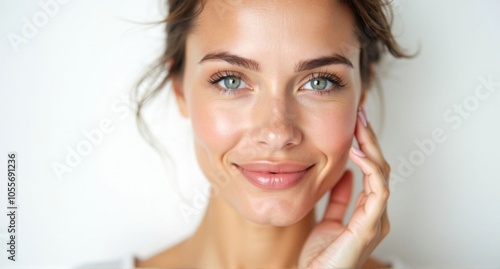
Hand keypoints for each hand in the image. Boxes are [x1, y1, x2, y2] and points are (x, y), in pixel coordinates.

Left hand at [298, 107, 390, 268]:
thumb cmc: (320, 258)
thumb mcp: (328, 220)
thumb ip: (339, 199)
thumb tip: (343, 175)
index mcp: (367, 213)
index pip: (372, 172)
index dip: (366, 146)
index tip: (355, 124)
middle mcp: (376, 215)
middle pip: (380, 168)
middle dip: (370, 140)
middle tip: (360, 115)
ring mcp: (376, 221)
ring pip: (382, 174)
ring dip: (372, 147)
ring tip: (360, 126)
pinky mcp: (370, 227)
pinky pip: (378, 191)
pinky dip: (371, 170)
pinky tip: (358, 154)